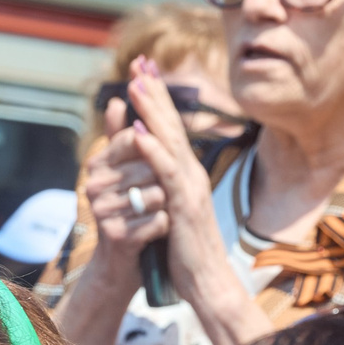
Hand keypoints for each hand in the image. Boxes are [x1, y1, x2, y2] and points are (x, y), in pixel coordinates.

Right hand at [79, 99, 172, 274]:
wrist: (121, 263)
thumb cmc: (128, 211)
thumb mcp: (123, 172)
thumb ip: (119, 136)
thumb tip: (116, 99)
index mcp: (96, 165)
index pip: (133, 138)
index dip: (153, 146)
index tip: (157, 160)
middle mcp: (94, 185)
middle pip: (149, 166)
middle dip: (162, 181)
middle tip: (156, 196)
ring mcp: (103, 212)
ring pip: (157, 194)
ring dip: (165, 205)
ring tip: (153, 214)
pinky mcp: (117, 237)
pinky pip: (158, 221)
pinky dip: (164, 227)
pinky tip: (155, 232)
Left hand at [116, 58, 228, 302]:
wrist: (207, 282)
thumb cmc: (187, 252)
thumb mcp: (171, 212)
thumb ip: (162, 188)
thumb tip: (151, 174)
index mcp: (186, 174)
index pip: (169, 129)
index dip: (157, 99)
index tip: (142, 72)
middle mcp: (191, 173)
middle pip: (171, 124)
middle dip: (155, 92)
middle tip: (140, 62)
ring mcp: (190, 187)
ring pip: (169, 140)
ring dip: (152, 110)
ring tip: (137, 83)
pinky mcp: (184, 204)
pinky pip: (166, 171)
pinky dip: (153, 148)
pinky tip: (138, 130)